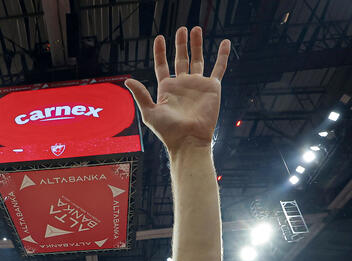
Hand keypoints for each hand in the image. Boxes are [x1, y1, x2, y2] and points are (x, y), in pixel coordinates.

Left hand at [124, 26, 229, 152]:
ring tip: (196, 29)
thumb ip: (141, 94)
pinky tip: (224, 42)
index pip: (162, 65)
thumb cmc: (168, 131)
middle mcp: (182, 85)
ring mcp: (197, 85)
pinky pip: (218, 68)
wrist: (189, 141)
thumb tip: (127, 80)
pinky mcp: (212, 88)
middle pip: (181, 59)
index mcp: (166, 89)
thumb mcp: (150, 112)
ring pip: (198, 59)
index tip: (160, 38)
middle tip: (181, 29)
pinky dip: (222, 55)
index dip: (160, 52)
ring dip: (197, 45)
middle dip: (181, 44)